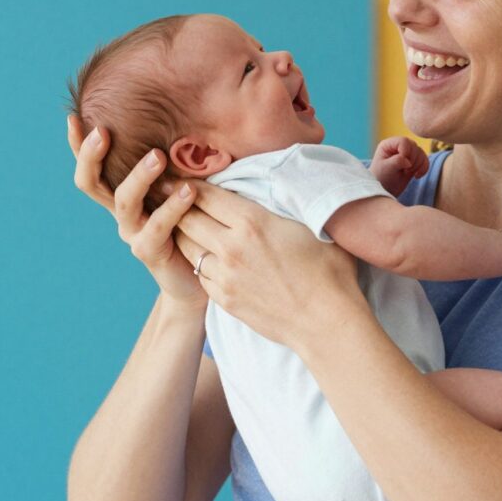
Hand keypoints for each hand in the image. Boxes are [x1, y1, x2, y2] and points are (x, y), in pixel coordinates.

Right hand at [68, 115, 206, 308]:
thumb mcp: (178, 192)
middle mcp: (120, 213)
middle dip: (91, 156)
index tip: (73, 117)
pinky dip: (173, 206)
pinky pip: (158, 226)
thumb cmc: (189, 226)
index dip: (78, 146)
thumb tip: (182, 123)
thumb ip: (174, 168)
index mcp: (121, 196)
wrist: (196, 277)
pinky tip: (190, 189)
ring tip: (157, 155)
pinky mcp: (150, 252)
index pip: (92, 168)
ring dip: (139, 176)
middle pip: (92, 183)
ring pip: (125, 201)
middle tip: (103, 131)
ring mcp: (132, 233)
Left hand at [172, 181, 366, 347]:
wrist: (327, 322)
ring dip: (184, 233)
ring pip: (186, 246)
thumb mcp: (312, 224)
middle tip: (171, 196)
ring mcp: (224, 276)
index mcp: (254, 222)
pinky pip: (199, 273)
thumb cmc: (330, 271)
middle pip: (187, 218)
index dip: (191, 184)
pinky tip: (205, 254)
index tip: (184, 177)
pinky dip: (198, 260)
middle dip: (178, 205)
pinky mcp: (224, 299)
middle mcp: (232, 248)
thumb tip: (280, 181)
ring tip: (185, 223)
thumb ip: (286, 202)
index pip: (207, 195)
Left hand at [370, 136, 429, 196]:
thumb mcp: (386, 169)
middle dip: (413, 160)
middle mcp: (398, 147)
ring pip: (421, 153)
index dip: (406, 152)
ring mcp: (407, 154)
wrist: (384, 191)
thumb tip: (408, 161)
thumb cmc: (380, 179)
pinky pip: (425, 160)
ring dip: (418, 165)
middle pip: (414, 146)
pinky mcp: (414, 162)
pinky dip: (424, 168)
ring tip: (408, 173)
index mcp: (389, 145)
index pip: (404, 141)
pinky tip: (417, 176)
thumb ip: (396, 161)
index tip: (402, 166)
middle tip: (404, 171)